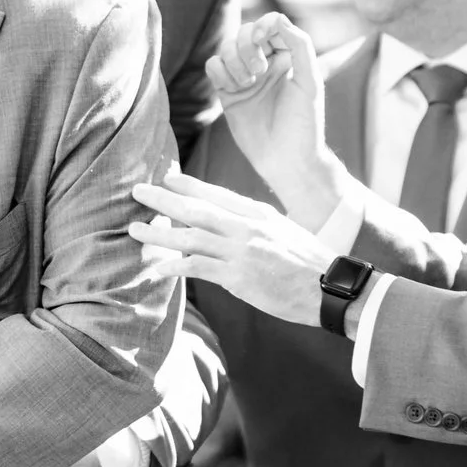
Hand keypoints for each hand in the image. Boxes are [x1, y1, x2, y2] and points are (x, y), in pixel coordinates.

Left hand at [128, 172, 333, 326]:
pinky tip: (157, 268)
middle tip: (137, 191)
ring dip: (159, 233)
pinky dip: (175, 266)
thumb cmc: (311, 264)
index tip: (166, 177)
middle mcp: (247, 227)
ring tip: (134, 230)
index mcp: (259, 214)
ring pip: (190, 237)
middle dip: (163, 200)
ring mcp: (242, 251)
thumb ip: (257, 227)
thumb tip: (232, 227)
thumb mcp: (284, 233)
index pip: (217, 194)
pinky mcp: (239, 277)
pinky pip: (198, 268)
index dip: (189, 185)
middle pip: (197, 209)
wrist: (332, 289)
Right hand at [209, 12, 347, 222]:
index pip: (271, 25)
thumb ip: (300, 46)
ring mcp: (244, 77)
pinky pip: (212, 66)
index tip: (262, 39)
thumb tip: (279, 19)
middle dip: (246, 46)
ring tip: (247, 84)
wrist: (285, 160)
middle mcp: (266, 63)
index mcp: (288, 57)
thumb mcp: (310, 82)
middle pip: (244, 33)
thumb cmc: (303, 124)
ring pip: (225, 48)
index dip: (264, 25)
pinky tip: (232, 88)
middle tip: (259, 71)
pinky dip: (219, 71)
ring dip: (233, 61)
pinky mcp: (226, 92)